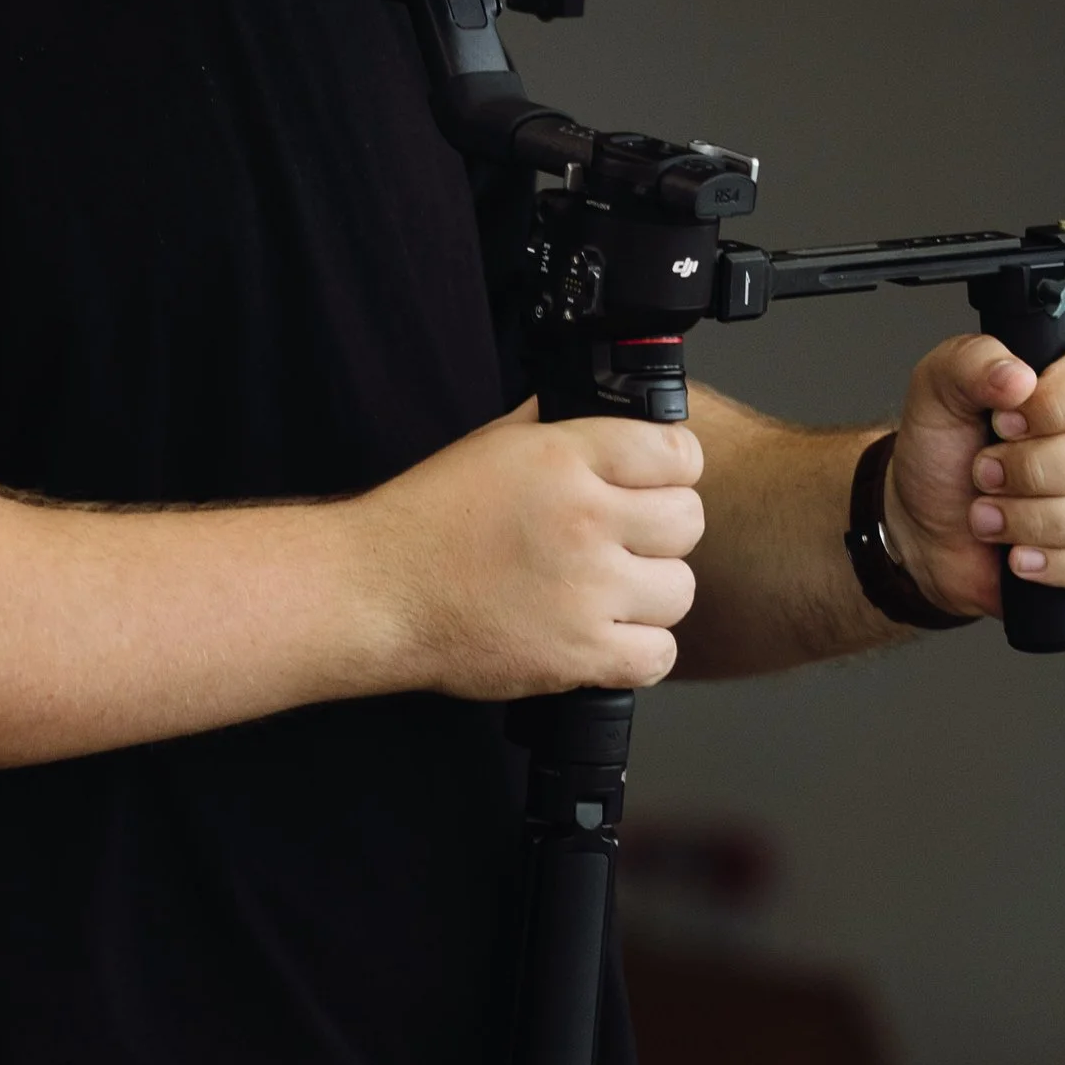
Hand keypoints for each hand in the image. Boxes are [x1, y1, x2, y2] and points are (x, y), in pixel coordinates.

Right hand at [369, 402, 704, 701]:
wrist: (377, 593)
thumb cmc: (425, 522)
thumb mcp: (490, 444)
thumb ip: (555, 425)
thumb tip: (605, 408)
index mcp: (562, 458)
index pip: (677, 454)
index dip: (672, 470)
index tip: (656, 485)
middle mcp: (583, 519)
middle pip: (688, 521)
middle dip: (663, 531)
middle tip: (629, 541)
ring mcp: (585, 590)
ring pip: (679, 589)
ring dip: (652, 592)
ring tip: (613, 591)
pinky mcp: (578, 654)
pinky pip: (658, 655)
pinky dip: (640, 651)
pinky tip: (608, 635)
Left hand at [884, 328, 1064, 620]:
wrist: (929, 531)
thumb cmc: (946, 455)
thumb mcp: (936, 393)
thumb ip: (969, 364)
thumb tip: (1018, 375)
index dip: (1054, 401)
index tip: (1002, 422)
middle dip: (1035, 469)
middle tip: (984, 475)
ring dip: (1039, 520)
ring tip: (988, 519)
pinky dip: (1064, 565)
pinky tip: (1021, 558)